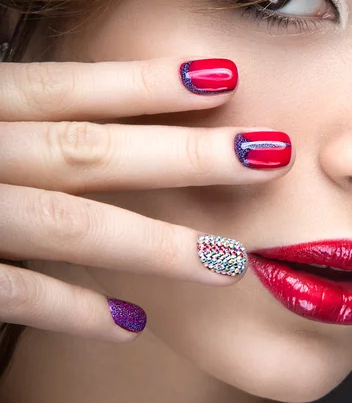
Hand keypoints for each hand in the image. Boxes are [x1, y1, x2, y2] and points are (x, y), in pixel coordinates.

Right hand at [0, 57, 292, 339]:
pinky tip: (134, 325)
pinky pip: (12, 294)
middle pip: (91, 151)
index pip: (67, 90)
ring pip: (70, 224)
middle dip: (187, 155)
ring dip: (157, 244)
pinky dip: (73, 309)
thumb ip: (20, 129)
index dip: (144, 82)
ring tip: (231, 263)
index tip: (227, 76)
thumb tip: (88, 124)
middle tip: (273, 155)